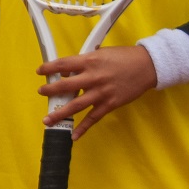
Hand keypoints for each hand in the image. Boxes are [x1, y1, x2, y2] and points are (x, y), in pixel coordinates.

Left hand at [35, 45, 157, 139]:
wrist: (148, 66)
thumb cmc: (125, 56)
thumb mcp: (103, 52)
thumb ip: (87, 60)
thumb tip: (71, 67)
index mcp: (90, 61)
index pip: (63, 64)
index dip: (49, 68)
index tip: (40, 71)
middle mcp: (93, 77)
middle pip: (65, 86)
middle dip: (50, 90)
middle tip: (41, 92)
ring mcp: (101, 93)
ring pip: (76, 105)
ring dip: (60, 113)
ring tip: (47, 120)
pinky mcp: (110, 104)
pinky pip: (93, 118)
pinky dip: (83, 128)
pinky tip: (73, 135)